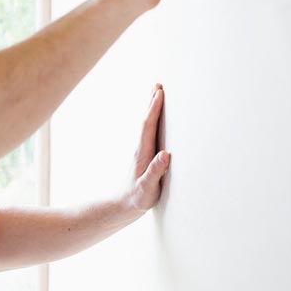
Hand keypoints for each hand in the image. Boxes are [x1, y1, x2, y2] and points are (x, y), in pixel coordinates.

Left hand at [125, 83, 170, 212]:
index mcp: (142, 152)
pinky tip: (156, 119)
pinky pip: (149, 131)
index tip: (159, 93)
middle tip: (158, 84)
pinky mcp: (144, 155)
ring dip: (152, 108)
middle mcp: (141, 148)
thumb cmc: (137, 198)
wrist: (124, 205)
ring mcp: (142, 150)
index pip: (148, 126)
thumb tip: (166, 154)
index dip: (154, 109)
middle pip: (146, 120)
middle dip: (152, 102)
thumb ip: (156, 172)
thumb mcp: (148, 188)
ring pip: (147, 124)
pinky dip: (153, 120)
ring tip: (157, 94)